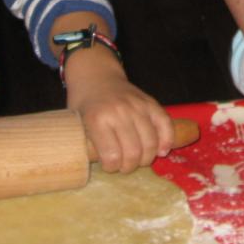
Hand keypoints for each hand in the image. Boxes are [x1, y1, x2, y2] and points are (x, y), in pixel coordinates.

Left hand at [65, 50, 172, 172]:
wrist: (96, 76)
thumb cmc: (84, 103)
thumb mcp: (76, 123)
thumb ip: (86, 144)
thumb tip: (96, 166)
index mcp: (97, 119)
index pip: (112, 155)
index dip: (111, 167)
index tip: (109, 166)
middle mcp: (119, 112)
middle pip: (133, 152)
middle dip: (129, 166)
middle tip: (124, 166)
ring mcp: (137, 106)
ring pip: (151, 143)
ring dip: (146, 158)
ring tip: (139, 160)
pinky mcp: (150, 102)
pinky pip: (165, 124)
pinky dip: (167, 141)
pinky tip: (161, 151)